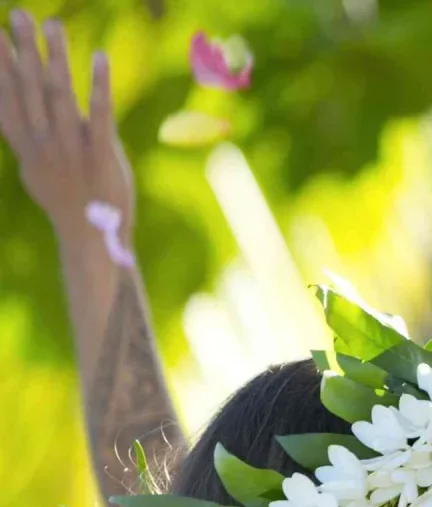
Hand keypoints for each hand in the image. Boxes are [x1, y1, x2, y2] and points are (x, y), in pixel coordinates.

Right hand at [0, 11, 131, 239]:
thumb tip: (18, 117)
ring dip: (56, 58)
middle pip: (29, 88)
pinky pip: (101, 114)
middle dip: (22, 49)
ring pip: (61, 95)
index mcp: (25, 144)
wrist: (90, 240)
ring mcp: (72, 149)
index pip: (5, 96)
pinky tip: (99, 57)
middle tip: (17, 13)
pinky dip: (99, 85)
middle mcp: (43, 143)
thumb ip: (30, 139)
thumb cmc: (66, 200)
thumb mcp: (37, 169)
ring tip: (52, 24)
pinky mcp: (102, 156)